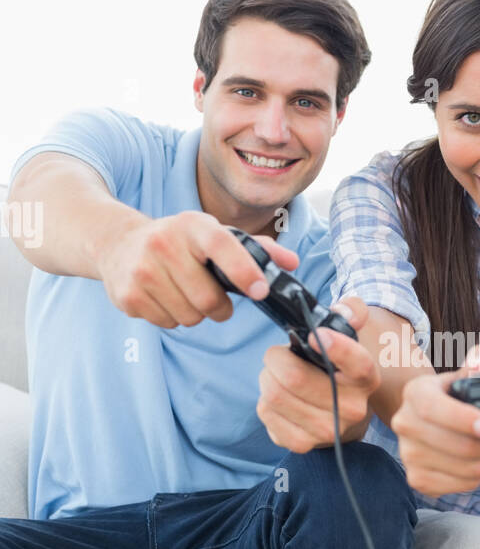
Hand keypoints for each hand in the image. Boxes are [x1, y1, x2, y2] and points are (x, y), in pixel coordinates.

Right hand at [96, 210, 299, 327]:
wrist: (119, 244)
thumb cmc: (179, 243)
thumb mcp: (214, 235)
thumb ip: (256, 249)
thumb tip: (292, 263)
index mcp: (191, 225)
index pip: (222, 245)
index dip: (244, 270)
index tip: (260, 291)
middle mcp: (163, 243)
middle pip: (208, 299)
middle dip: (219, 307)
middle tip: (214, 298)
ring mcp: (142, 271)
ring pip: (189, 317)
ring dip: (196, 314)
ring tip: (185, 293)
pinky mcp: (127, 296)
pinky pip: (167, 324)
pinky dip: (172, 318)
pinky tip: (164, 298)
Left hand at [256, 297, 379, 451]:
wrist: (341, 414)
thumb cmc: (339, 369)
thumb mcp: (350, 336)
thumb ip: (352, 311)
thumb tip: (344, 311)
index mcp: (366, 379)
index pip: (358, 364)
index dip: (335, 347)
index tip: (313, 336)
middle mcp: (352, 409)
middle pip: (294, 378)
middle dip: (276, 358)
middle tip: (279, 355)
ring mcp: (327, 431)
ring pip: (274, 395)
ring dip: (267, 378)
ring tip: (277, 376)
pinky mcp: (302, 444)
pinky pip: (266, 413)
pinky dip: (264, 401)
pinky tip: (278, 399)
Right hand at [391, 343, 479, 495]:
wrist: (426, 419)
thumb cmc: (452, 396)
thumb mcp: (464, 373)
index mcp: (415, 393)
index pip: (434, 409)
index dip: (465, 420)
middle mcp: (404, 424)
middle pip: (457, 446)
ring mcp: (408, 454)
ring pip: (464, 469)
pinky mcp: (417, 479)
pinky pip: (460, 485)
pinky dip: (479, 476)